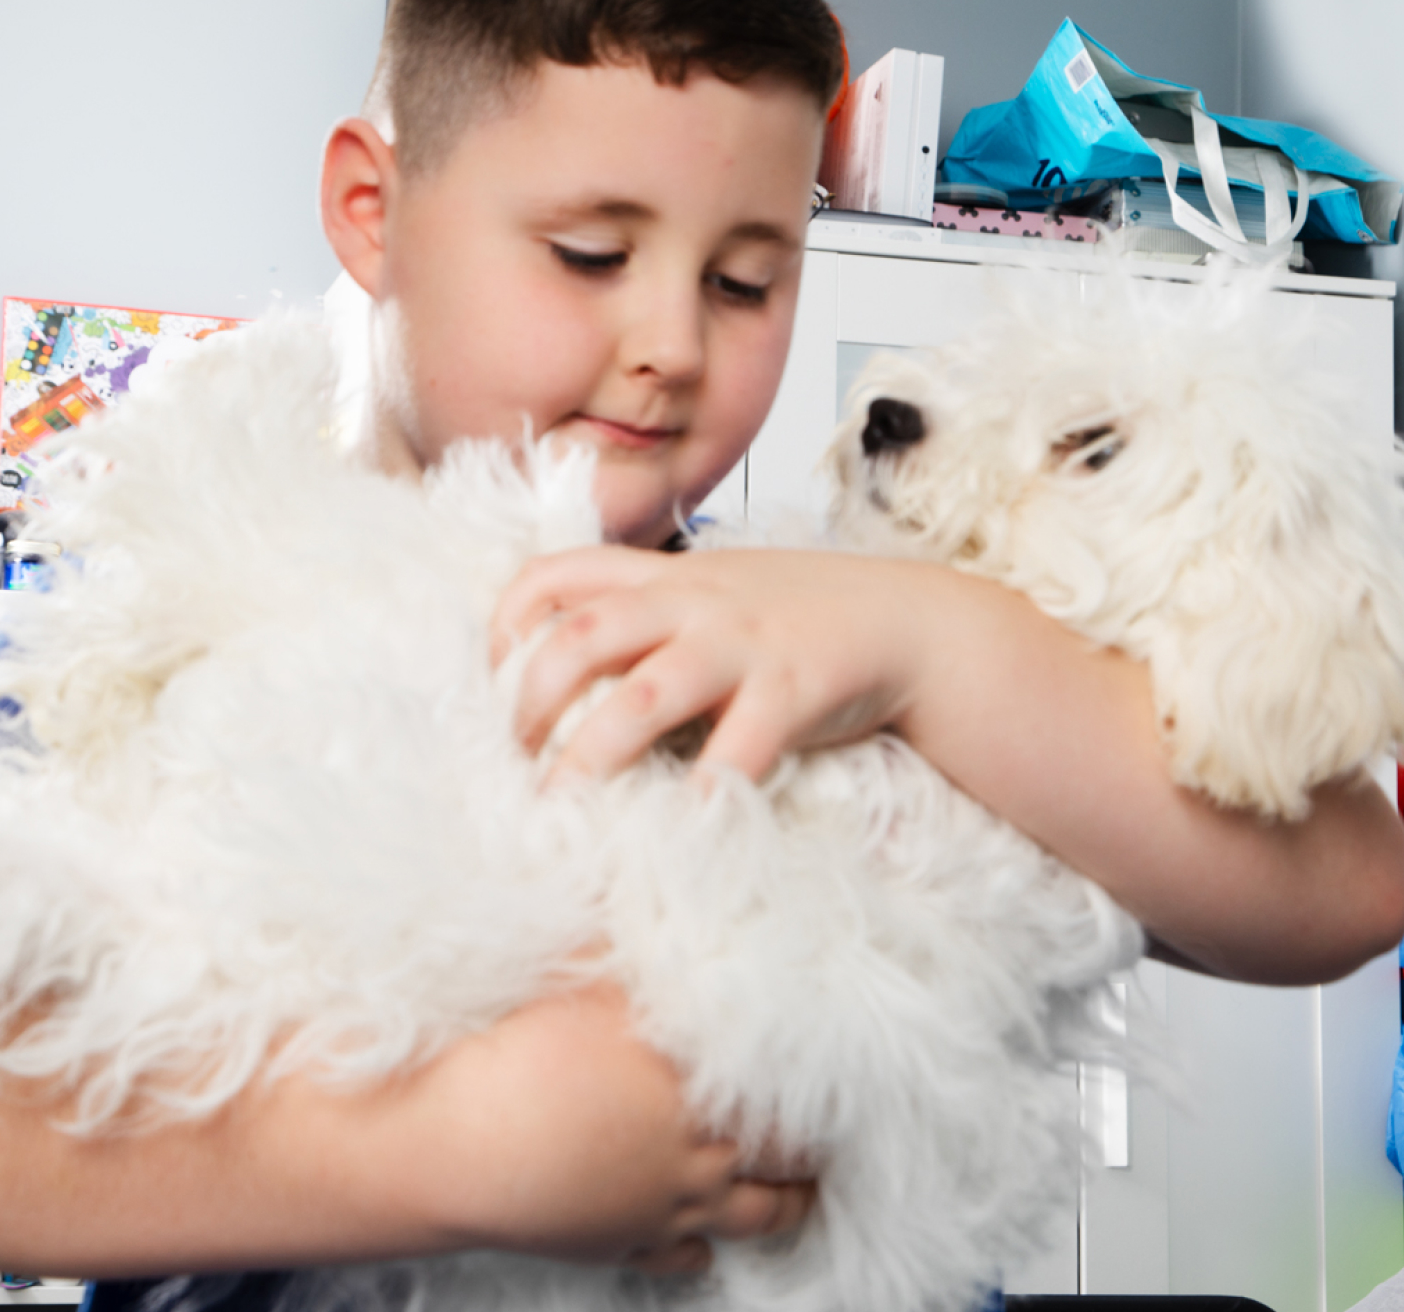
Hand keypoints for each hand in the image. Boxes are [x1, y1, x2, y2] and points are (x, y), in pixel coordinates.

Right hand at [410, 984, 814, 1274]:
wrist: (462, 1147)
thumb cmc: (524, 1057)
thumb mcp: (586, 977)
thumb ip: (641, 954)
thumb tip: (678, 903)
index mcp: (701, 1086)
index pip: (790, 1092)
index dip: (824, 1085)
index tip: (848, 1073)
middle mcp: (698, 1154)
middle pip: (785, 1158)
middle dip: (815, 1146)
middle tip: (835, 1134)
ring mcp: (664, 1209)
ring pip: (754, 1217)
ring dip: (784, 1204)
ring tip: (803, 1194)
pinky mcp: (622, 1247)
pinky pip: (683, 1261)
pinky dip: (701, 1253)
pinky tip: (706, 1247)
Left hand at [491, 547, 940, 779]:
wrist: (909, 621)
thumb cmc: (806, 617)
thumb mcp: (722, 589)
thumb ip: (658, 610)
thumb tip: (578, 664)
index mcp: (670, 576)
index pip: (559, 571)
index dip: (507, 622)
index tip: (494, 676)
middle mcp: (696, 601)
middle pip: (579, 636)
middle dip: (527, 702)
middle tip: (516, 758)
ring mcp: (743, 645)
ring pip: (640, 696)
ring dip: (588, 757)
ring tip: (561, 806)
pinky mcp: (792, 691)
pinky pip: (736, 750)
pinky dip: (701, 796)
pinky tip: (678, 833)